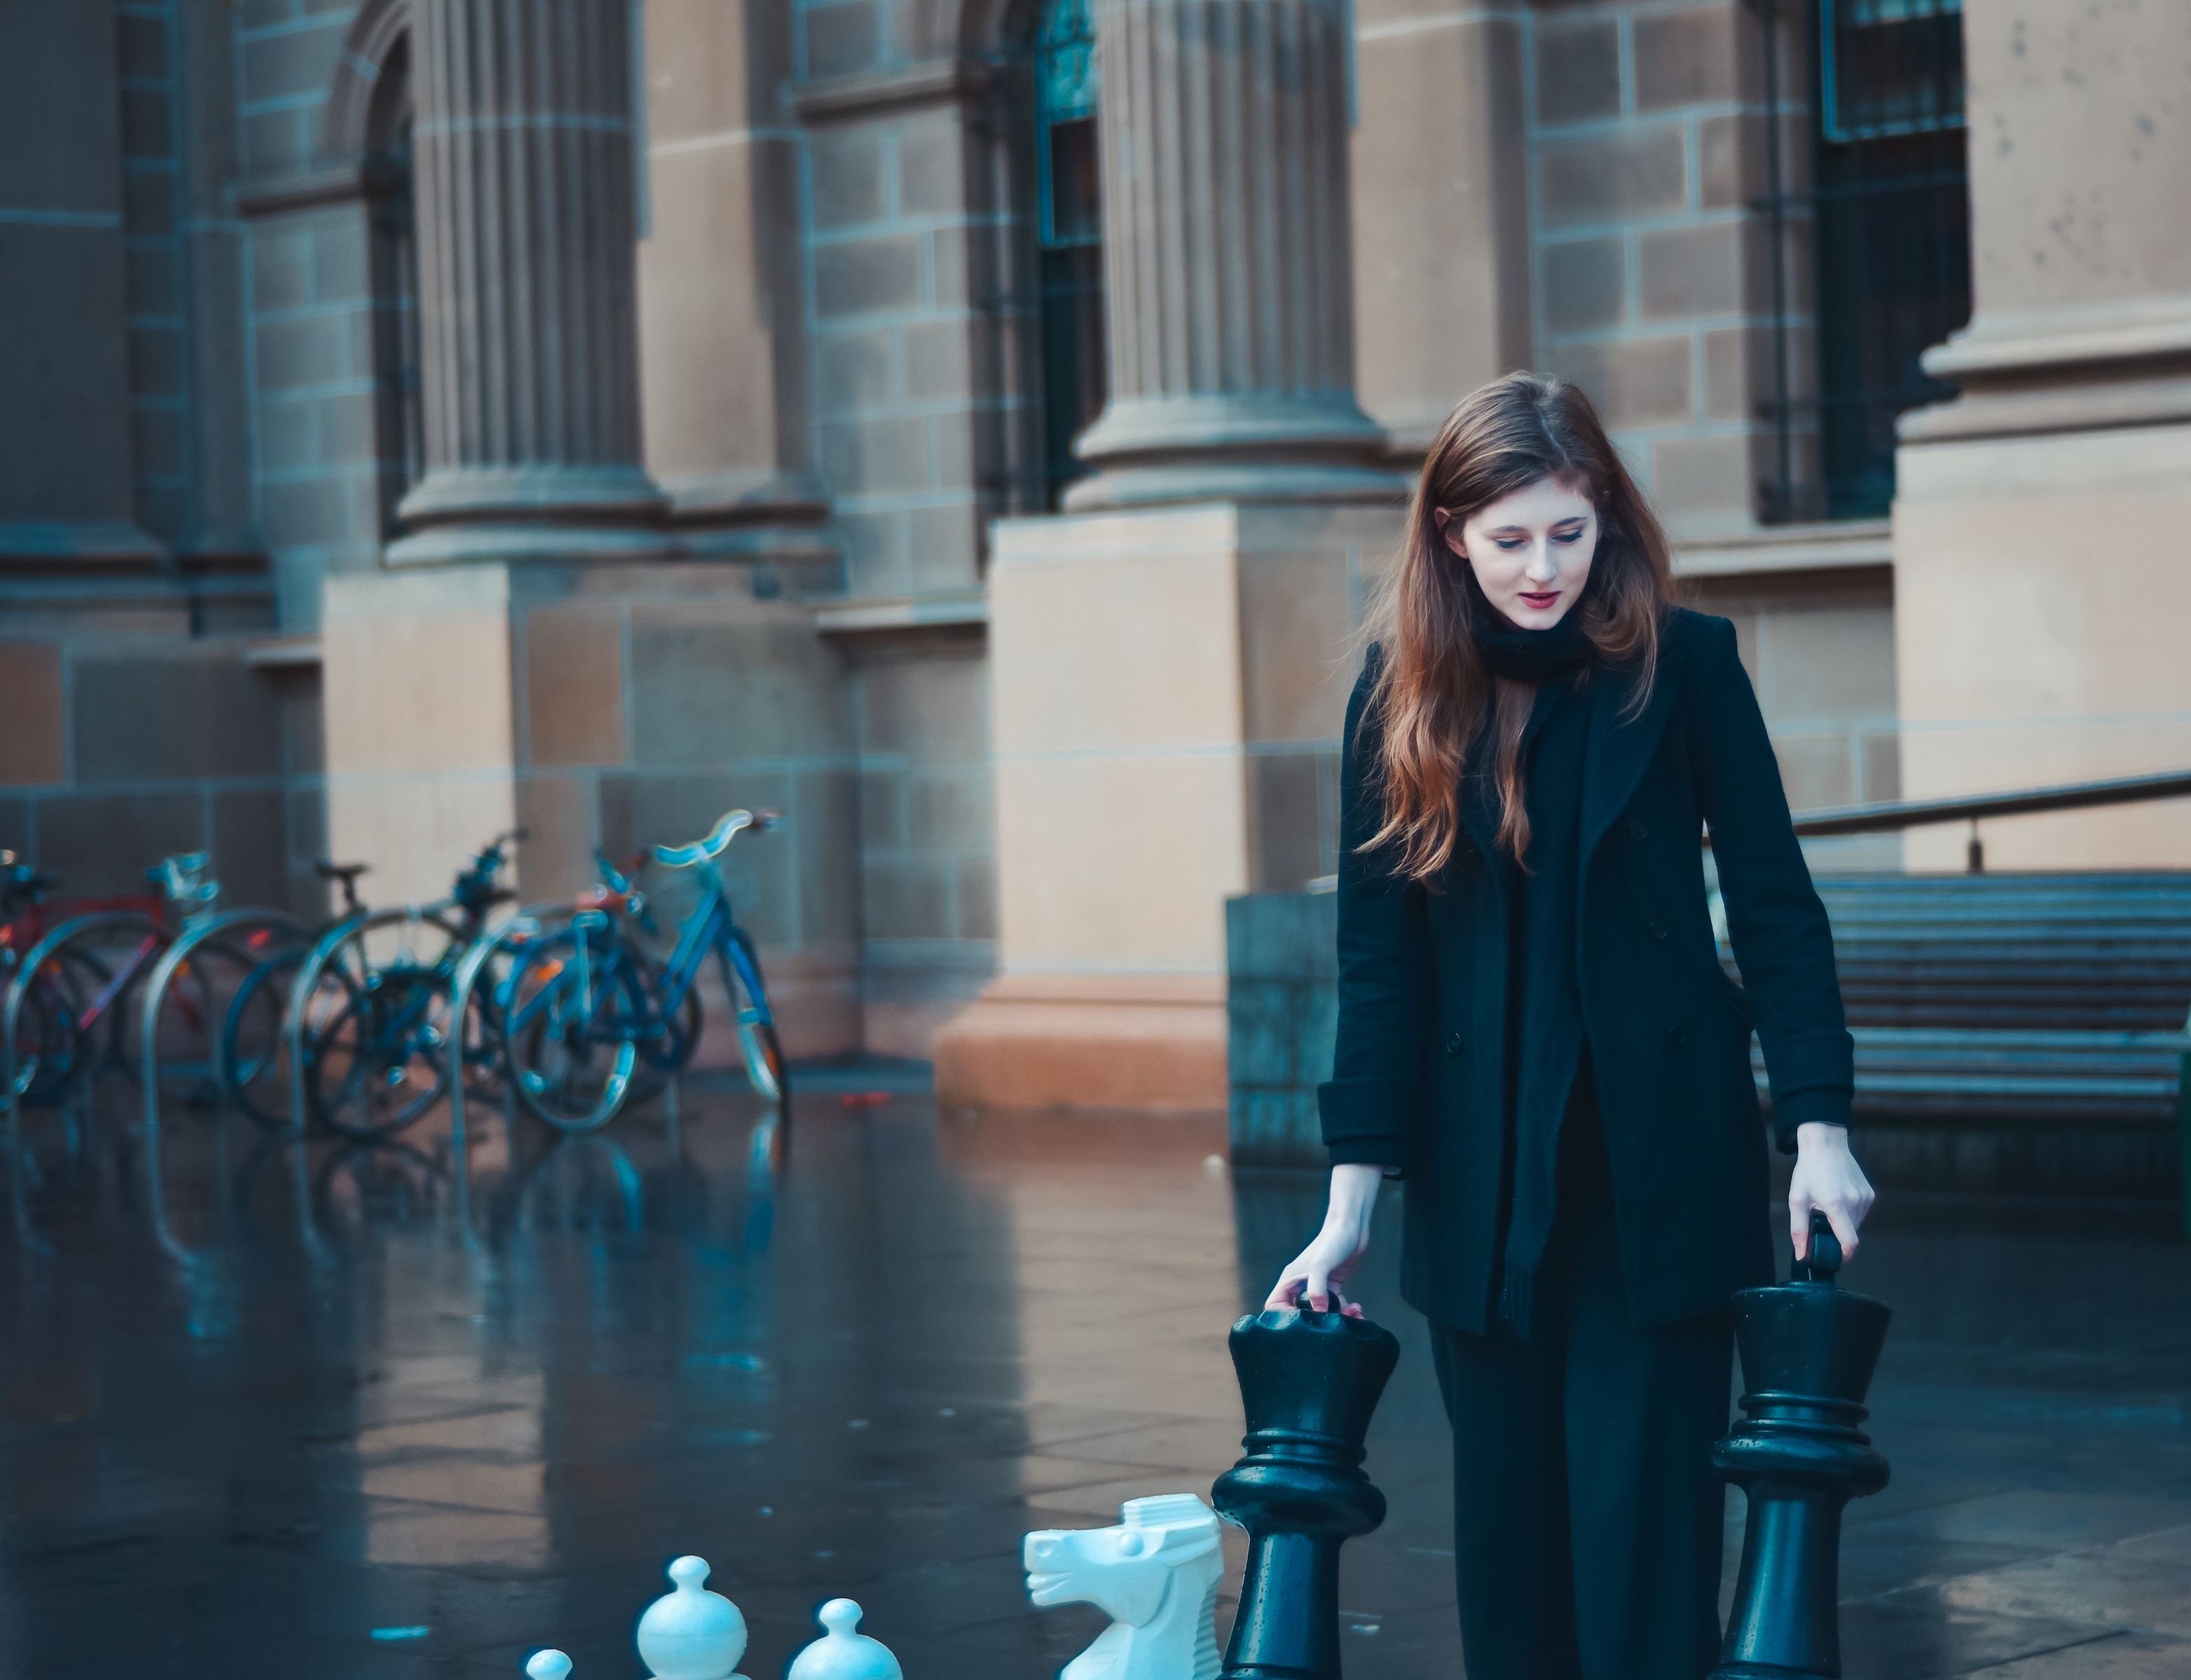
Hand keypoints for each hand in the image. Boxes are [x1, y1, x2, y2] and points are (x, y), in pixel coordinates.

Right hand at [1264, 1164, 1382, 1315]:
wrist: (1353, 1228)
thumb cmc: (1333, 1241)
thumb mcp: (1321, 1265)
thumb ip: (1317, 1289)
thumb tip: (1319, 1311)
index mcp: (1291, 1279)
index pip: (1275, 1304)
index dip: (1282, 1316)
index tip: (1301, 1323)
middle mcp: (1302, 1284)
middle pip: (1300, 1312)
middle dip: (1317, 1322)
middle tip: (1331, 1324)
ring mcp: (1318, 1286)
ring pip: (1321, 1312)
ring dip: (1337, 1318)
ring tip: (1352, 1317)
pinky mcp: (1333, 1286)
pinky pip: (1336, 1306)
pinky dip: (1347, 1312)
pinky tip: (1358, 1310)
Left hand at [1789, 1121, 1874, 1263]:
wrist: (1825, 1144)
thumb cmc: (1808, 1170)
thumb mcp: (1797, 1199)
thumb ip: (1799, 1230)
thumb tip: (1802, 1255)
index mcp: (1837, 1205)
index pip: (1849, 1242)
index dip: (1844, 1256)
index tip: (1834, 1259)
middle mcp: (1855, 1202)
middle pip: (1851, 1234)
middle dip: (1837, 1236)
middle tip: (1821, 1227)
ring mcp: (1865, 1197)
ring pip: (1857, 1224)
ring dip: (1843, 1224)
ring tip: (1827, 1208)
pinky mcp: (1869, 1193)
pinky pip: (1861, 1213)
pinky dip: (1850, 1214)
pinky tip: (1837, 1200)